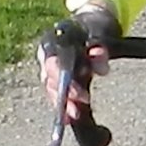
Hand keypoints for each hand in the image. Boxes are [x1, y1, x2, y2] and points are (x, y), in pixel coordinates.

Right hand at [43, 4, 116, 118]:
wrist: (91, 25)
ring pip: (51, 88)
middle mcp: (45, 55)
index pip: (52, 61)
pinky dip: (62, 107)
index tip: (77, 89)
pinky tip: (68, 120)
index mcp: (52, 40)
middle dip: (65, 93)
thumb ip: (99, 46)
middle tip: (80, 104)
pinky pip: (55, 94)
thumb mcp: (100, 33)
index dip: (63, 77)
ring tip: (75, 115)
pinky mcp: (54, 79)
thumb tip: (97, 55)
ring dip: (63, 103)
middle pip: (50, 78)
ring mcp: (48, 68)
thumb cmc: (93, 28)